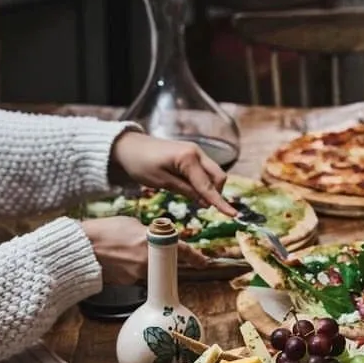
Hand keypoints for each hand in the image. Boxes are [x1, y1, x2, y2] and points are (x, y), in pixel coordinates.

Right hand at [81, 216, 209, 282]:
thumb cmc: (104, 232)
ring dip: (143, 262)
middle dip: (164, 260)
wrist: (83, 248)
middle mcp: (148, 260)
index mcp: (151, 241)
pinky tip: (118, 260)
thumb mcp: (131, 224)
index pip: (180, 249)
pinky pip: (137, 275)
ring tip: (124, 252)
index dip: (194, 257)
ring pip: (150, 269)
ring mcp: (139, 273)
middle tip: (152, 254)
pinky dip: (131, 268)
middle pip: (166, 263)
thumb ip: (148, 232)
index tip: (204, 262)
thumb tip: (156, 239)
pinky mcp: (129, 282)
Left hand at [111, 132, 236, 215]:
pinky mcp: (192, 155)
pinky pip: (205, 171)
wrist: (129, 147)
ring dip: (210, 189)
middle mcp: (197, 153)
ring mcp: (195, 152)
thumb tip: (206, 203)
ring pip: (214, 174)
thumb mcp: (162, 182)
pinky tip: (192, 190)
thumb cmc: (141, 164)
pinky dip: (203, 183)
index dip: (220, 203)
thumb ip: (186, 191)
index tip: (233, 215)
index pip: (208, 186)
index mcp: (188, 159)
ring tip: (195, 199)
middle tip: (202, 206)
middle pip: (219, 177)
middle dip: (216, 194)